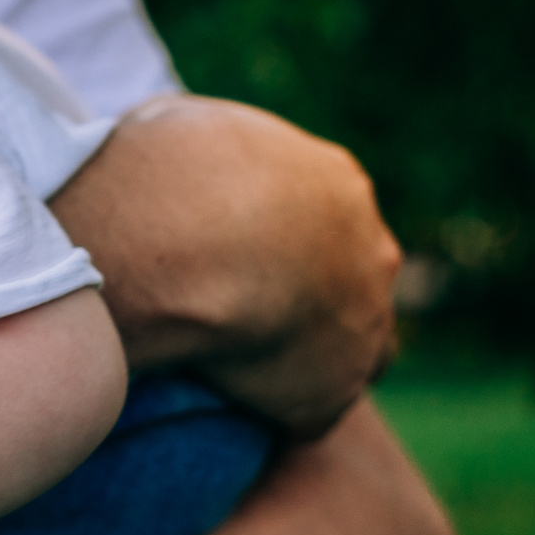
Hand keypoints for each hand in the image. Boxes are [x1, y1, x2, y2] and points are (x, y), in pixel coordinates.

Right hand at [54, 96, 399, 436]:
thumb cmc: (165, 170)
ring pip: (352, 351)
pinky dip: (271, 410)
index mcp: (333, 183)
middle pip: (353, 281)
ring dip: (302, 358)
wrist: (183, 239)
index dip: (282, 238)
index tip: (235, 252)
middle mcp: (369, 250)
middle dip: (308, 294)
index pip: (324, 217)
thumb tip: (166, 149)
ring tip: (228, 363)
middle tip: (237, 307)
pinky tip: (220, 401)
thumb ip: (191, 142)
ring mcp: (364, 323)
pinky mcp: (333, 388)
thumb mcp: (175, 123)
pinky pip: (306, 411)